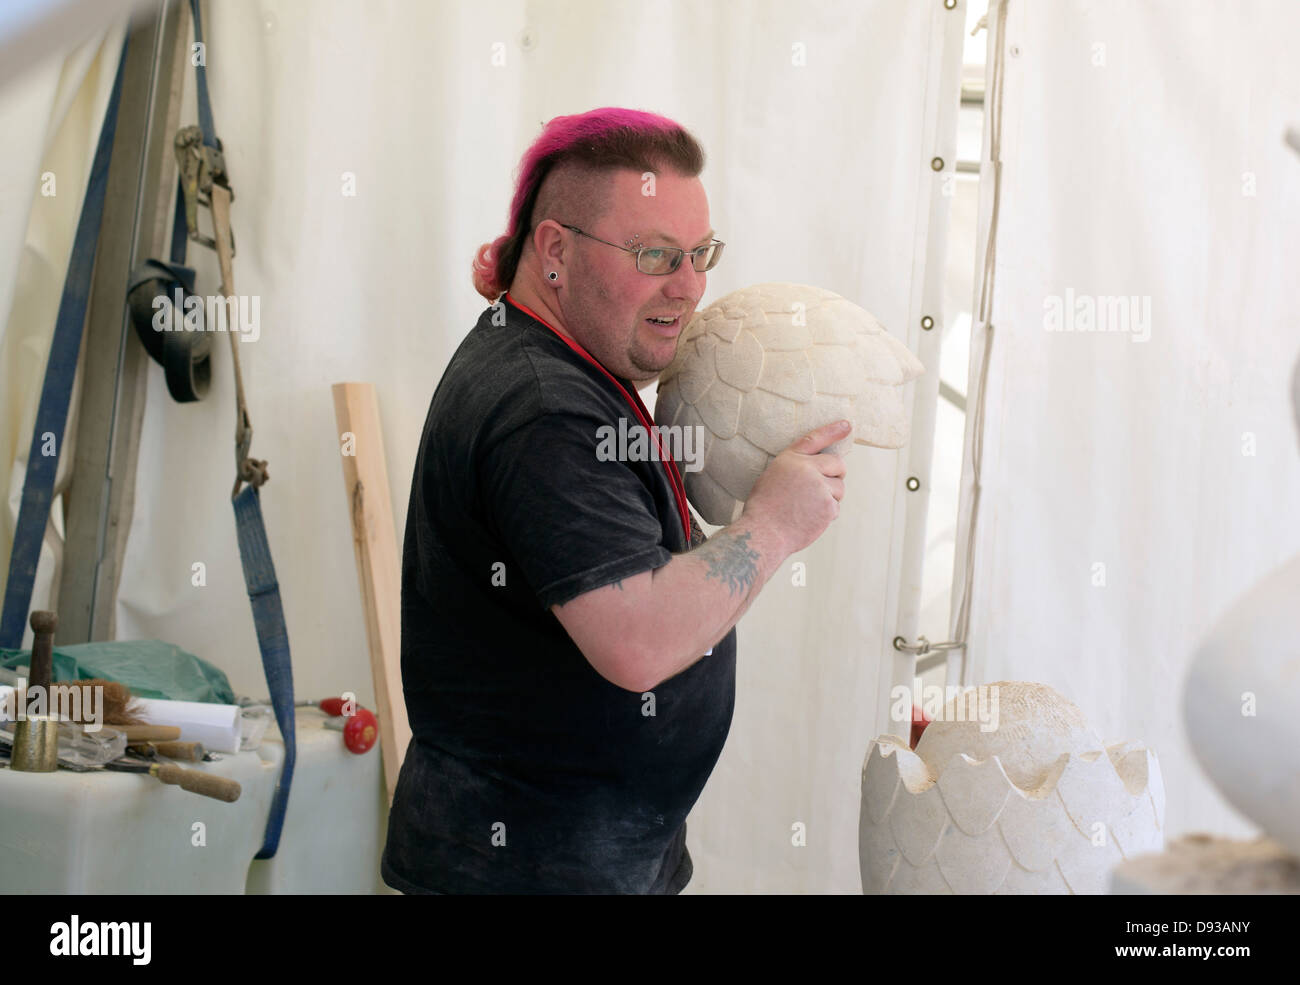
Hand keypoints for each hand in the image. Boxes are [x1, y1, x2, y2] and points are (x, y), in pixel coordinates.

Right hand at [742, 420, 848, 555]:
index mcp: (790, 459)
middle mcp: (807, 469)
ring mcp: (819, 487)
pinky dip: (826, 515)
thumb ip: (796, 469)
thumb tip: (820, 470)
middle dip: (837, 475)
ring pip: (839, 488)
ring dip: (830, 498)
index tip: (847, 425)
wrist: (763, 533)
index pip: (815, 439)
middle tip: (825, 488)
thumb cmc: (764, 508)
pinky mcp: (828, 506)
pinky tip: (808, 519)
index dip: (832, 431)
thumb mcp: (773, 477)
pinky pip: (836, 507)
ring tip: (808, 508)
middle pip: (838, 465)